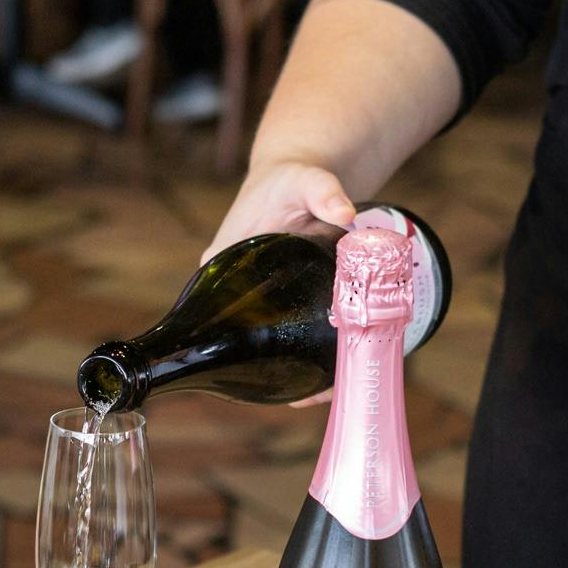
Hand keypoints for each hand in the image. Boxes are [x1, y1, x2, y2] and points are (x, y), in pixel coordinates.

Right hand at [202, 160, 358, 406]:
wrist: (298, 173)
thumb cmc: (291, 177)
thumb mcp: (304, 179)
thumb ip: (324, 191)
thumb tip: (348, 215)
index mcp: (220, 265)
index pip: (219, 321)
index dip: (246, 356)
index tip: (280, 376)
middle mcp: (232, 287)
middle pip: (248, 343)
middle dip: (282, 375)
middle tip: (317, 394)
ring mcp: (256, 298)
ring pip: (271, 345)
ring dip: (300, 372)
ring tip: (333, 389)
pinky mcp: (280, 300)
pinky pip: (291, 334)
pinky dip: (312, 355)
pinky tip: (336, 373)